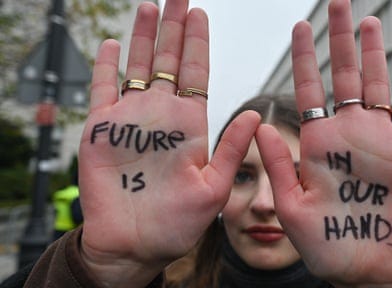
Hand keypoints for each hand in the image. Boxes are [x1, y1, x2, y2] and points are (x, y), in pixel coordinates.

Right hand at [78, 2, 258, 285]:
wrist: (135, 244)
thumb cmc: (176, 224)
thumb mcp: (213, 187)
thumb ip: (231, 148)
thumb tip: (257, 113)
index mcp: (190, 125)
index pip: (195, 73)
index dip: (197, 43)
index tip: (200, 14)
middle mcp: (162, 116)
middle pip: (168, 61)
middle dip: (173, 28)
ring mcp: (131, 120)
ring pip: (138, 67)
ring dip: (143, 37)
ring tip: (150, 7)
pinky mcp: (101, 130)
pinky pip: (103, 89)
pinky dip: (106, 66)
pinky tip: (114, 44)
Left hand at [256, 0, 391, 285]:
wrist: (365, 267)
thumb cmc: (325, 244)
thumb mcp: (292, 206)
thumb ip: (280, 165)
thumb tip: (263, 124)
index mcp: (317, 143)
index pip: (308, 90)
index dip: (304, 58)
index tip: (299, 26)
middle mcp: (346, 134)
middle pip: (343, 76)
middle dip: (339, 41)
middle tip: (336, 4)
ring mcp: (378, 141)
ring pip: (376, 86)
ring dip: (372, 54)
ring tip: (367, 21)